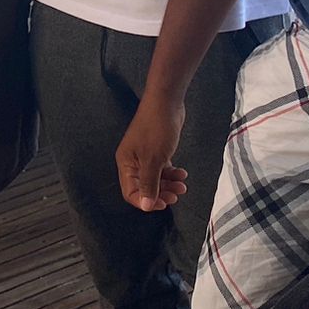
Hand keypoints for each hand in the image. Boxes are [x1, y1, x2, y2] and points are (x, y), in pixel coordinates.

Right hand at [116, 97, 187, 212]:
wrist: (166, 102)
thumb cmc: (157, 129)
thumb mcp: (153, 160)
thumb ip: (149, 184)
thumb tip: (145, 206)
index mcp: (126, 164)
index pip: (131, 192)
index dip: (145, 201)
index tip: (162, 204)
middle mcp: (133, 161)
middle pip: (144, 186)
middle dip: (160, 193)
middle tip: (175, 196)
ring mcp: (144, 155)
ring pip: (155, 178)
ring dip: (169, 184)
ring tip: (183, 185)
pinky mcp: (156, 149)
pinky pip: (162, 168)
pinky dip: (171, 173)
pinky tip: (182, 173)